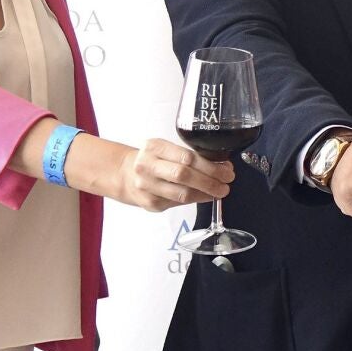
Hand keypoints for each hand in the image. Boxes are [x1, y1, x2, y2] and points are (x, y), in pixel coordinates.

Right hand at [21, 121, 231, 211]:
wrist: (124, 174)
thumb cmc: (153, 160)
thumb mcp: (165, 149)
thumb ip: (187, 155)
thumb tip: (221, 165)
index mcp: (154, 147)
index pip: (186, 156)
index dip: (210, 165)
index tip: (226, 169)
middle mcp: (147, 166)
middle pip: (184, 175)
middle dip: (210, 180)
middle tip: (227, 183)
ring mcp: (146, 186)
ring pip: (182, 193)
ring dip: (206, 193)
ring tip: (220, 191)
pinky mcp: (149, 203)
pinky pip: (178, 203)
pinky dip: (196, 200)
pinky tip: (205, 196)